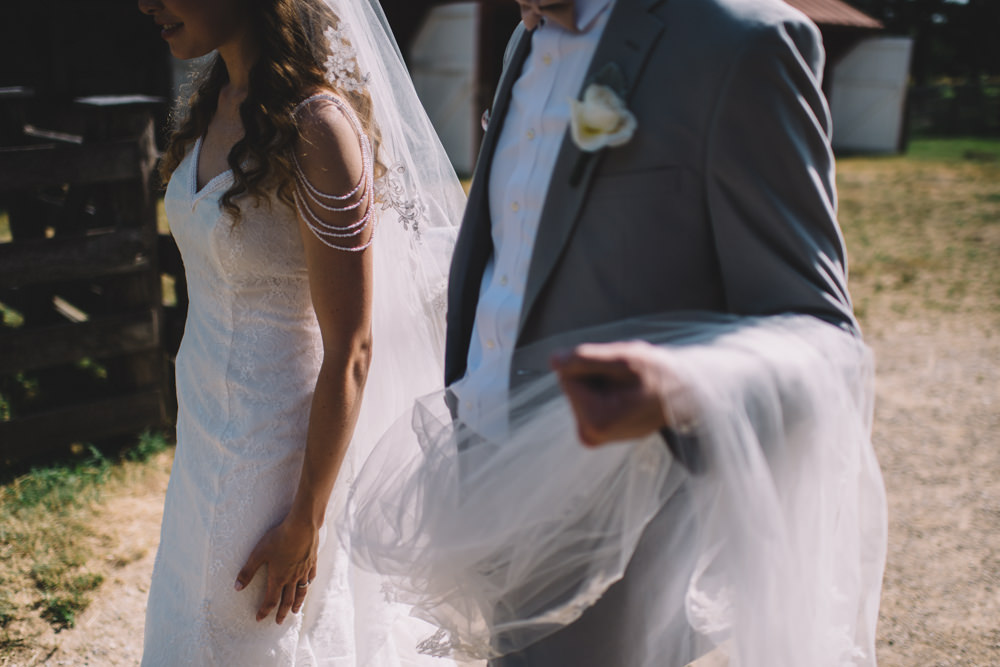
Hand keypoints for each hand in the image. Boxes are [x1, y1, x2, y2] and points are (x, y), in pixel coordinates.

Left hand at [235, 514, 318, 623]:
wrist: (301, 526)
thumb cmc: (278, 538)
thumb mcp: (258, 554)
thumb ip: (248, 571)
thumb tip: (236, 587)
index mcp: (278, 578)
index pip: (270, 600)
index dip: (264, 611)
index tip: (259, 618)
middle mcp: (292, 578)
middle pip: (287, 600)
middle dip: (281, 612)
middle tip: (278, 622)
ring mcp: (304, 570)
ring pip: (301, 592)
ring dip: (297, 603)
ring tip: (295, 612)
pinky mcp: (311, 561)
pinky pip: (310, 577)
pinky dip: (308, 584)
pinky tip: (307, 585)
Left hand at [551, 341, 687, 446]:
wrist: (685, 395)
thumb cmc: (659, 376)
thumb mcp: (625, 359)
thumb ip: (585, 359)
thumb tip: (554, 361)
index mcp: (594, 421)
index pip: (568, 374)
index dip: (593, 366)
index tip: (619, 374)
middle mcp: (590, 436)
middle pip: (572, 384)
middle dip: (596, 374)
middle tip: (626, 379)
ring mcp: (592, 437)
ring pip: (580, 390)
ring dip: (601, 380)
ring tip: (628, 387)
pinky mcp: (594, 433)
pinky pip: (587, 399)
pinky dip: (603, 391)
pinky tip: (625, 396)